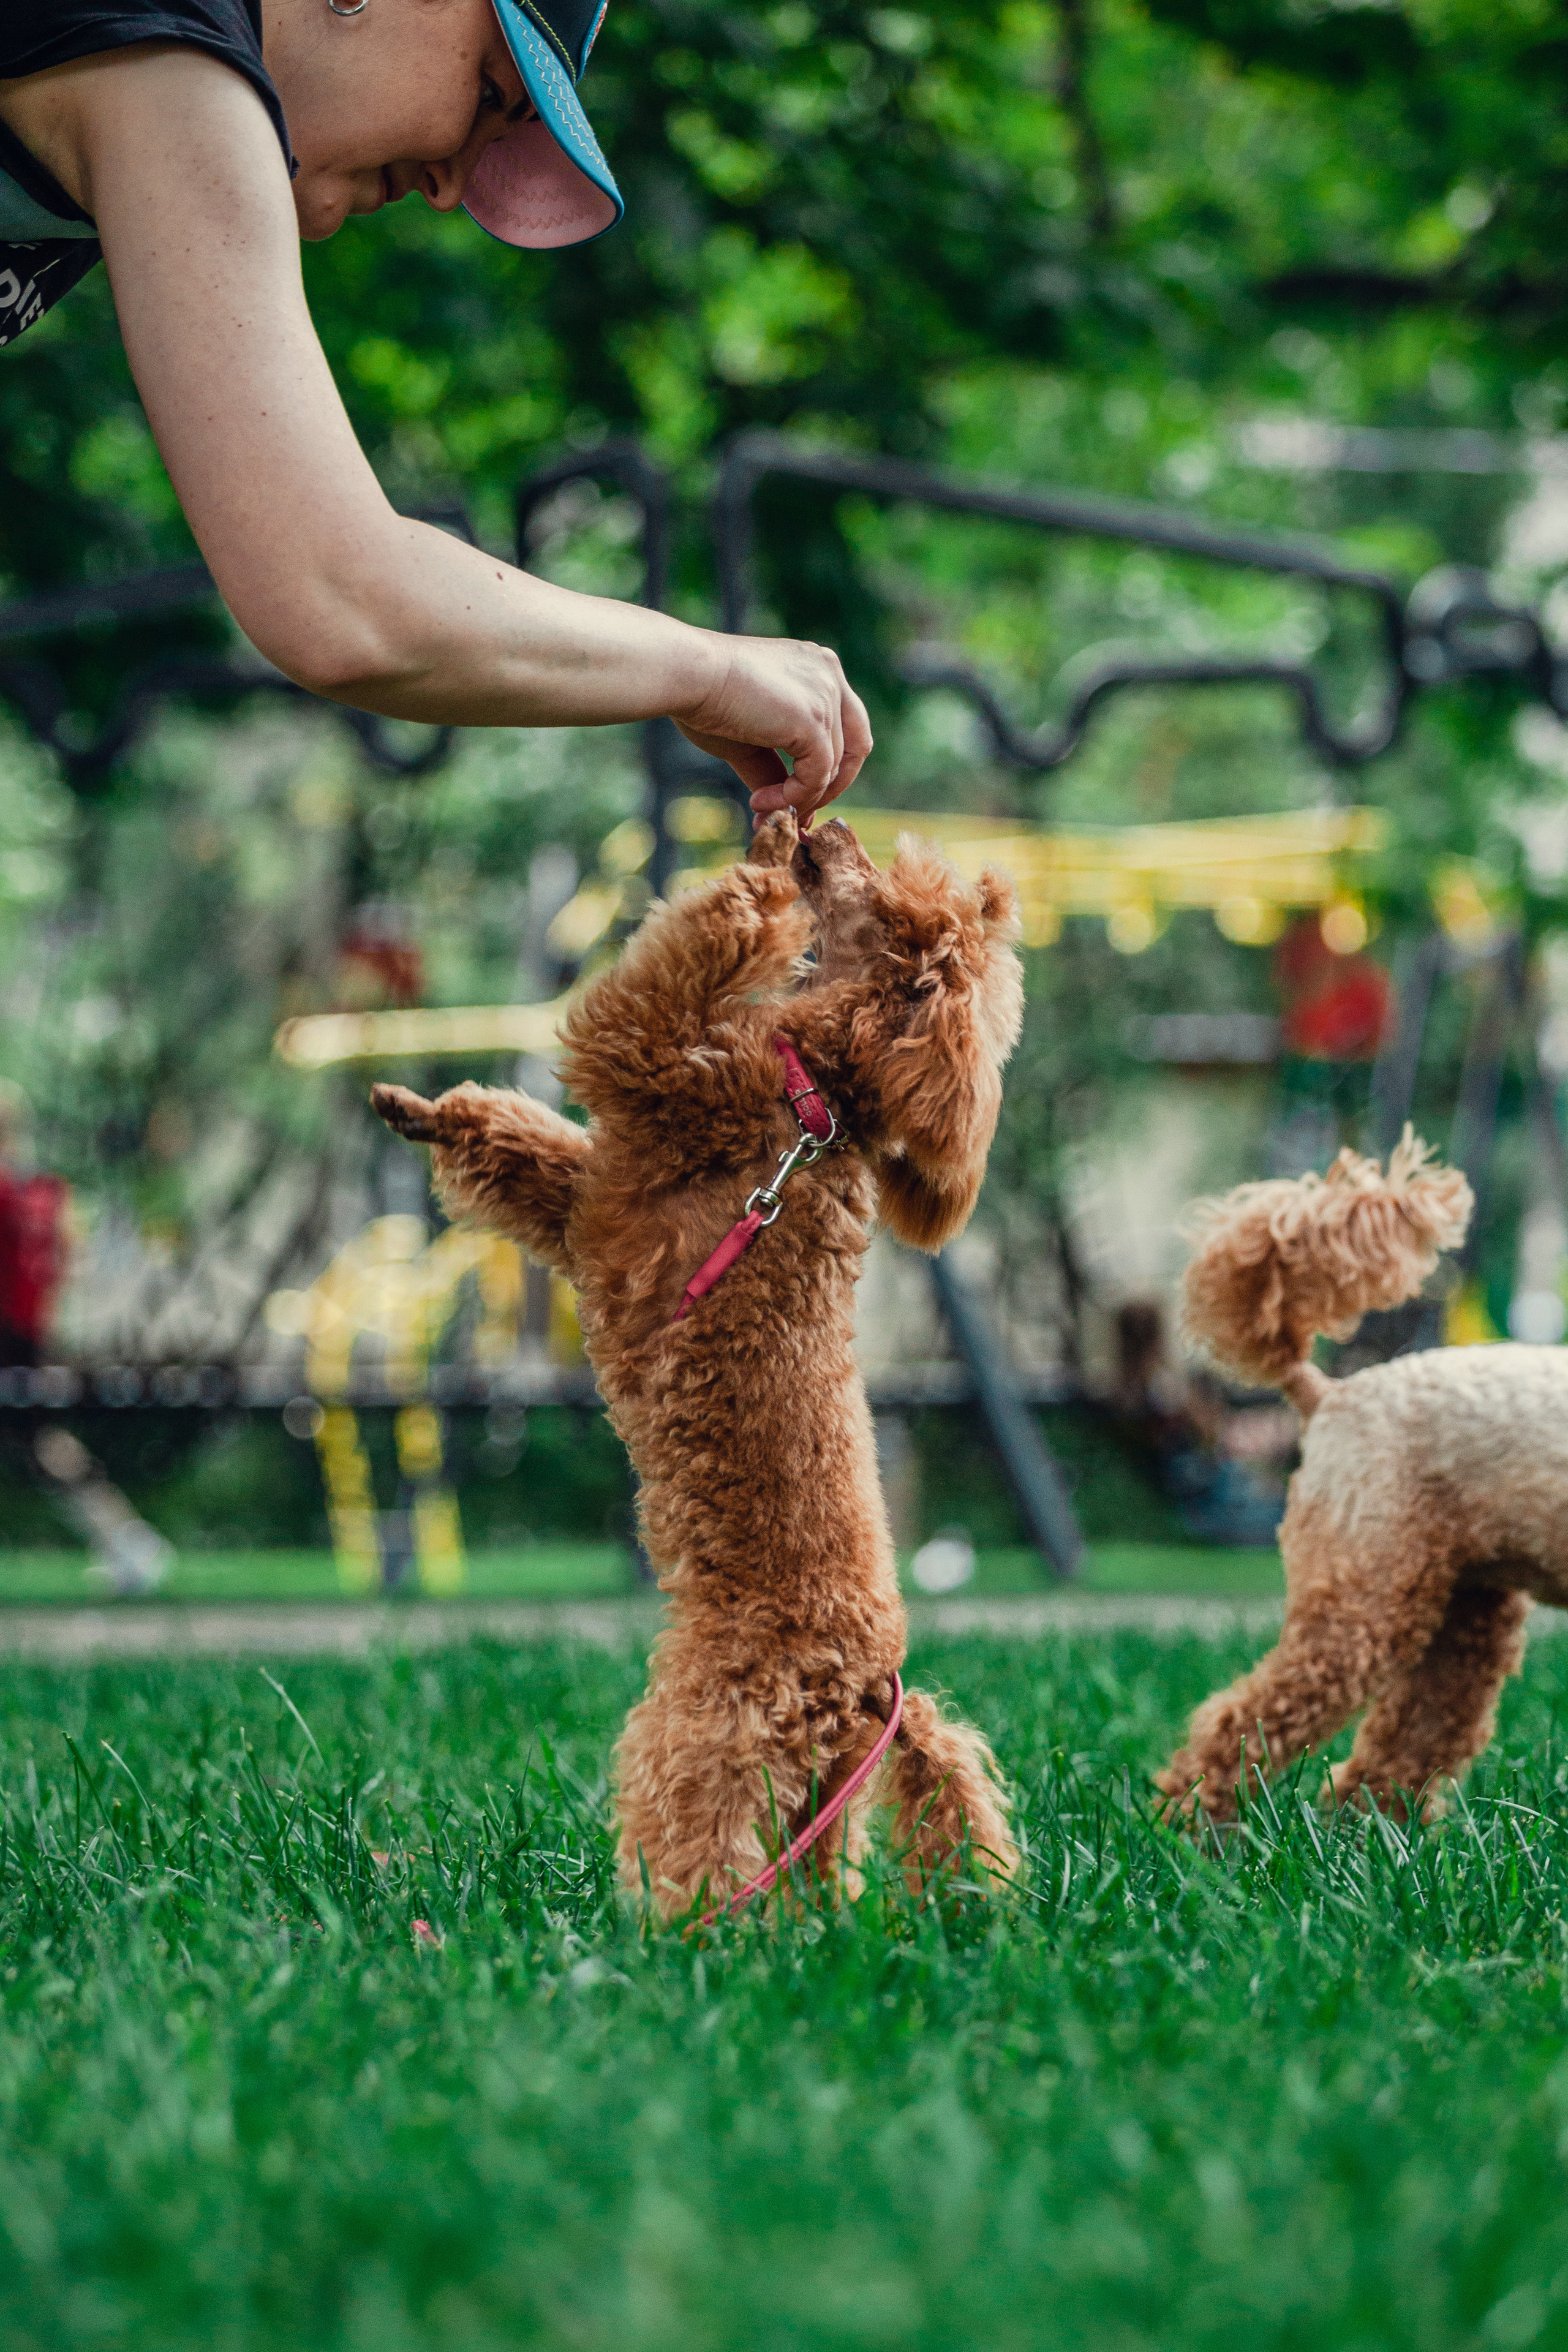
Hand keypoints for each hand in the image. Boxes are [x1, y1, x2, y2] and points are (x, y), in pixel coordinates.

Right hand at [673, 635, 871, 823]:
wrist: (687, 675)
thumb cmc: (706, 696)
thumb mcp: (751, 736)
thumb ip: (774, 767)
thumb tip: (783, 806)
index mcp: (818, 668)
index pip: (845, 726)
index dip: (828, 768)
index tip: (795, 797)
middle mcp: (830, 674)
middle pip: (857, 747)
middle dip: (828, 788)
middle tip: (796, 815)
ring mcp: (827, 694)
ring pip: (834, 767)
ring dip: (799, 798)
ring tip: (760, 807)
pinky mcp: (815, 719)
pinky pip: (818, 776)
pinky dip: (794, 797)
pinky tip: (760, 802)